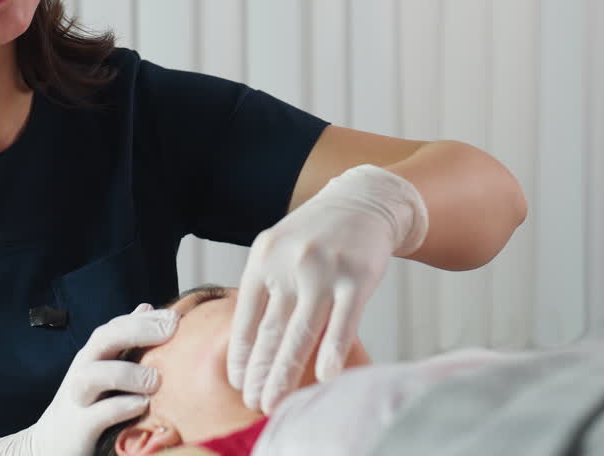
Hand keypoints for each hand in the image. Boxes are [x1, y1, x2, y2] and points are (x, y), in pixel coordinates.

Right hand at [0, 304, 178, 455]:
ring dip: (126, 373)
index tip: (176, 317)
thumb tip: (146, 307)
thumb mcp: (105, 366)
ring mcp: (78, 397)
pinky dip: (120, 407)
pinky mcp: (78, 426)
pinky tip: (142, 405)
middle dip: (137, 330)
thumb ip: (125, 340)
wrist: (51, 443)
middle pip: (104, 338)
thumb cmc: (88, 403)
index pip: (117, 325)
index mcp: (94, 355)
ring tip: (155, 380)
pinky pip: (97, 413)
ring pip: (94, 374)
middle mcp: (84, 369)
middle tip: (171, 331)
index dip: (145, 318)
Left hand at [226, 164, 427, 413]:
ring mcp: (323, 270)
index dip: (242, 355)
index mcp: (263, 258)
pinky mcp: (357, 276)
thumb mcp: (281, 250)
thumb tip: (252, 344)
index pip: (246, 318)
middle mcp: (289, 264)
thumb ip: (267, 288)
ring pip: (301, 331)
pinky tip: (326, 375)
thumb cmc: (319, 235)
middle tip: (254, 404)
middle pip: (271, 331)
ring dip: (286, 373)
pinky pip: (343, 321)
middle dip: (261, 373)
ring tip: (276, 402)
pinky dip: (333, 350)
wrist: (365, 199)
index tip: (239, 384)